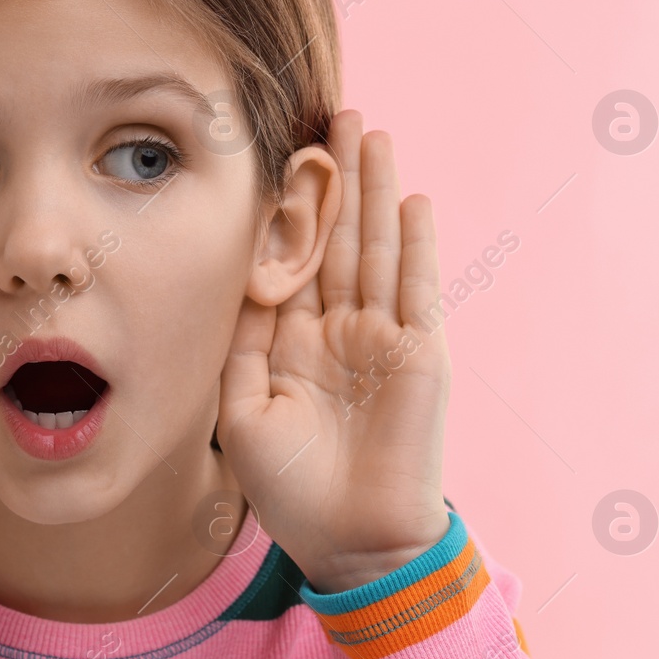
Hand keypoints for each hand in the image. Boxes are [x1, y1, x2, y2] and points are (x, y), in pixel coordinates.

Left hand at [216, 110, 450, 592]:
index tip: (279, 157)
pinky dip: (414, 241)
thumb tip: (238, 286)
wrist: (351, 543)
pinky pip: (416, 285)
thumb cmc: (292, 491)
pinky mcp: (420, 352)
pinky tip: (409, 197)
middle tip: (332, 115)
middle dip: (336, 179)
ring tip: (369, 132)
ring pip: (377, 247)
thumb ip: (241, 348)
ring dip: (374, 191)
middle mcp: (339, 331)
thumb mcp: (242, 413)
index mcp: (294, 344)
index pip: (293, 261)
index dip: (289, 212)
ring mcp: (383, 337)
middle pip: (338, 238)